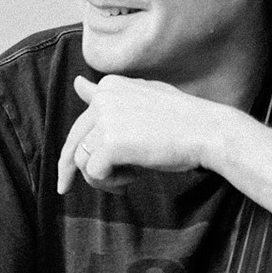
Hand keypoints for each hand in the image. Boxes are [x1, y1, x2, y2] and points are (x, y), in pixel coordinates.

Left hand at [57, 74, 229, 194]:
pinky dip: (110, 183)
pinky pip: (94, 173)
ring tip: (126, 180)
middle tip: (63, 189)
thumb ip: (110, 95)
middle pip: (72, 141)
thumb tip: (76, 83)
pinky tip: (132, 178)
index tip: (76, 167)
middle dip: (67, 169)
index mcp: (110, 86)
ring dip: (100, 178)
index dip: (77, 147)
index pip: (81, 122)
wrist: (207, 132)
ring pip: (81, 161)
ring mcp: (105, 120)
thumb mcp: (143, 98)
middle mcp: (103, 99)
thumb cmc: (183, 120)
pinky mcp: (110, 143)